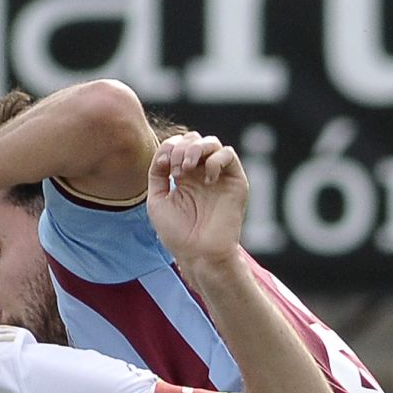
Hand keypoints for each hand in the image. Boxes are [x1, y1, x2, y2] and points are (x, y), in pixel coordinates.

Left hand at [147, 134, 247, 271]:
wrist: (198, 253)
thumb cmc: (177, 233)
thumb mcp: (157, 200)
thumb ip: (156, 174)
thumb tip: (164, 153)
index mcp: (183, 176)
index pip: (178, 145)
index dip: (169, 147)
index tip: (163, 166)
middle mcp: (201, 173)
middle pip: (194, 139)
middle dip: (181, 148)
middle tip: (177, 170)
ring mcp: (218, 175)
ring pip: (211, 142)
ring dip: (195, 149)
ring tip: (187, 168)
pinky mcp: (235, 181)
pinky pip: (228, 154)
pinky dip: (215, 160)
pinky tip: (206, 179)